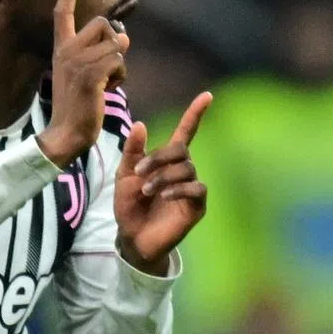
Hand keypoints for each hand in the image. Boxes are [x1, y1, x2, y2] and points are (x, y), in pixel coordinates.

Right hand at [37, 0, 129, 167]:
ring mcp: (77, 61)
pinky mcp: (89, 74)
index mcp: (62, 49)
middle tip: (106, 69)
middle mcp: (66, 51)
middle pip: (103, 24)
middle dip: (113, 43)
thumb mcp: (90, 74)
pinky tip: (107, 90)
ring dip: (119, 65)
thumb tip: (125, 37)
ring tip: (105, 84)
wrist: (66, 134)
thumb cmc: (80, 105)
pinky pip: (119, 61)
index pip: (62, 14)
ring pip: (116, 44)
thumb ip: (104, 53)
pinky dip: (120, 76)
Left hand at [114, 91, 211, 274]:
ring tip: (147, 190)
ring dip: (163, 176)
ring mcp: (191, 187)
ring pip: (186, 168)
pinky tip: (164, 196)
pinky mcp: (196, 205)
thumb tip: (140, 124)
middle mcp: (183, 169)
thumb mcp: (125, 175)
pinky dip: (178, 189)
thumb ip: (132, 151)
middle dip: (160, 157)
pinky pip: (196, 188)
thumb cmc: (129, 205)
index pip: (186, 131)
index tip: (207, 95)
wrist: (132, 238)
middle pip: (181, 150)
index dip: (195, 113)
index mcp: (167, 160)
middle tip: (140, 171)